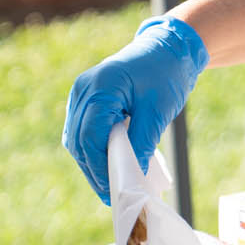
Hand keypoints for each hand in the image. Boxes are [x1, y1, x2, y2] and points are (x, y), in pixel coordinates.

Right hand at [62, 15, 208, 203]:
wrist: (168, 48)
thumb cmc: (166, 74)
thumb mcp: (158, 110)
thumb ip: (142, 141)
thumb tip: (133, 175)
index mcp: (99, 88)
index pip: (90, 138)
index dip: (99, 168)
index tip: (113, 191)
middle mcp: (83, 90)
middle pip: (78, 141)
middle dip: (93, 171)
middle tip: (111, 196)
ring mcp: (81, 93)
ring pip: (76, 138)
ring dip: (91, 162)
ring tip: (110, 185)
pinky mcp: (86, 98)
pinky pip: (82, 130)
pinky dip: (93, 149)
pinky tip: (108, 165)